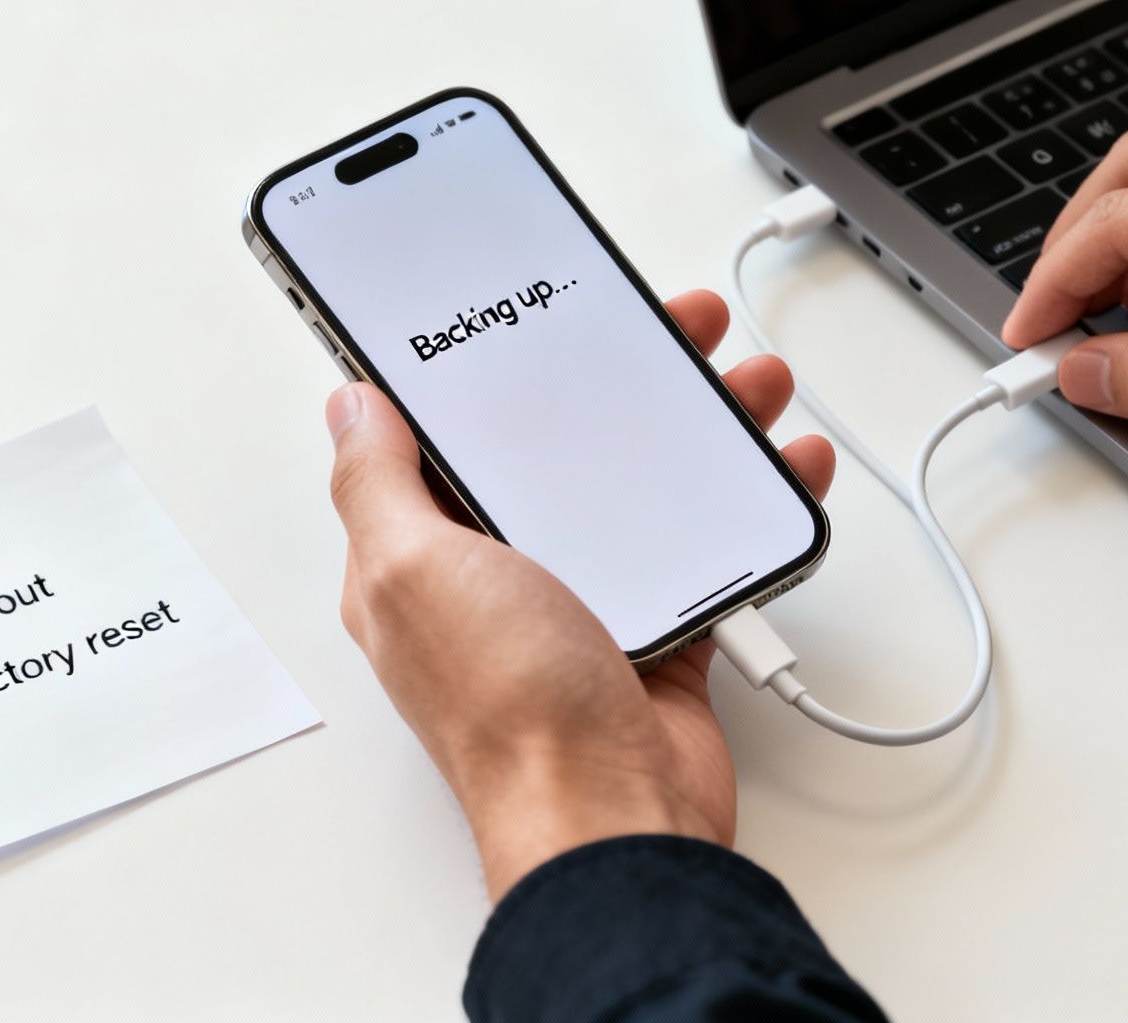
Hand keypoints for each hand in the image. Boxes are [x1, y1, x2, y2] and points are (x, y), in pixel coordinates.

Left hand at [324, 290, 831, 901]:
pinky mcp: (657, 634)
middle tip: (672, 330)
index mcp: (427, 554)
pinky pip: (703, 551)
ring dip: (698, 429)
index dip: (490, 369)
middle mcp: (503, 576)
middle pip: (562, 448)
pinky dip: (744, 506)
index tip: (531, 312)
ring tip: (746, 385)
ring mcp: (584, 604)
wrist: (612, 816)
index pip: (450, 436)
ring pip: (640, 488)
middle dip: (618, 381)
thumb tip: (349, 410)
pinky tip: (778, 471)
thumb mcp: (415, 573)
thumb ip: (378, 484)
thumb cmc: (511, 711)